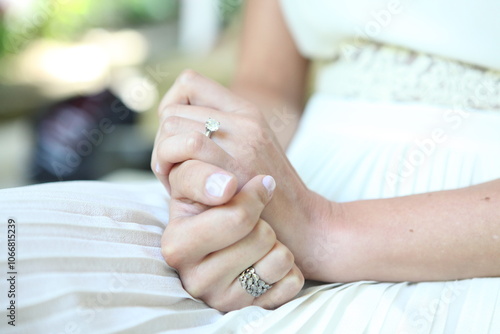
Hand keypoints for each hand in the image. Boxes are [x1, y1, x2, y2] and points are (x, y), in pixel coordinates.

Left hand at [152, 70, 333, 275]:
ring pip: (171, 124)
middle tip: (174, 171)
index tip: (177, 142)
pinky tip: (181, 189)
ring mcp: (241, 139)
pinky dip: (169, 167)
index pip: (189, 83)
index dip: (172, 110)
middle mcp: (243, 118)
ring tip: (179, 181)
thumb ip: (217, 135)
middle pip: (172, 110)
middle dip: (163, 142)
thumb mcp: (249, 151)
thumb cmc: (267, 196)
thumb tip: (170, 129)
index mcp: (246, 111)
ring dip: (163, 155)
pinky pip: (185, 144)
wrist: (302, 224)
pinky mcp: (236, 164)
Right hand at [163, 159, 303, 310]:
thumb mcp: (207, 182)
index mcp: (176, 242)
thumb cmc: (231, 206)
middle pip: (257, 232)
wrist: (264, 238)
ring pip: (278, 257)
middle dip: (263, 217)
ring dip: (278, 244)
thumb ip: (200, 169)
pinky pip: (291, 282)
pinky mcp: (253, 311)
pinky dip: (290, 270)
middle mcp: (193, 276)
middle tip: (256, 218)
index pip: (231, 214)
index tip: (244, 185)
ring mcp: (222, 298)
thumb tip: (227, 186)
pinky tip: (270, 268)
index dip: (250, 195)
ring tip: (261, 244)